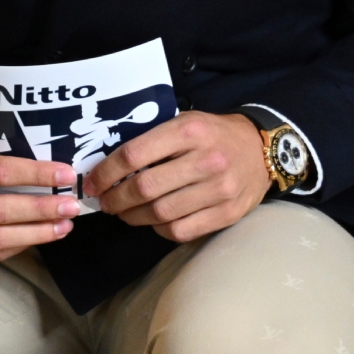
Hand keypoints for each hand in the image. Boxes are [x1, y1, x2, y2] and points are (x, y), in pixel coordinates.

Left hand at [84, 110, 271, 241]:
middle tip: (104, 201)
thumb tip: (108, 165)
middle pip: (145, 188)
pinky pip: (182, 230)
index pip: (134, 155)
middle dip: (115, 199)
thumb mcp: (183, 122)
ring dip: (133, 216)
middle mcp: (205, 161)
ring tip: (122, 212)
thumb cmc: (212, 135)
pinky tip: (152, 220)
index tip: (91, 182)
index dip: (106, 172)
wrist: (262, 151)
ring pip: (161, 213)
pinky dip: (159, 229)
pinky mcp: (228, 214)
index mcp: (187, 132)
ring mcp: (219, 190)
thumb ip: (152, 140)